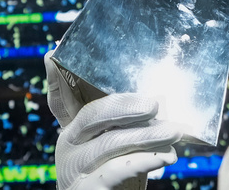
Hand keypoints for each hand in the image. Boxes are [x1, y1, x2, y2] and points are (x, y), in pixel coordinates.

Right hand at [46, 52, 181, 189]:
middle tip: (155, 104)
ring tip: (174, 132)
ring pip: (110, 142)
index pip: (61, 99)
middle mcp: (67, 145)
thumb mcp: (117, 146)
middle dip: (125, 106)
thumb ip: (124, 123)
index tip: (53, 53)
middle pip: (92, 115)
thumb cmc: (120, 178)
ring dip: (148, 135)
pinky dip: (145, 160)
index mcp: (72, 130)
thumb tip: (159, 97)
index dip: (57, 77)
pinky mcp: (87, 189)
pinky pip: (118, 169)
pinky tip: (166, 156)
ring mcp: (74, 168)